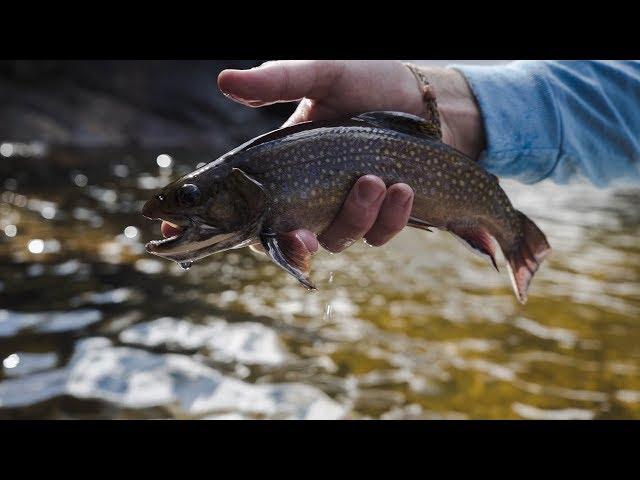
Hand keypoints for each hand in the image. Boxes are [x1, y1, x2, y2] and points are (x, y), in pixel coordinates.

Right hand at [217, 60, 483, 255]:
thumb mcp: (324, 73)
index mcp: (285, 166)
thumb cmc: (370, 80)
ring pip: (340, 238)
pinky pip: (380, 234)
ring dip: (357, 216)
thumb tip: (224, 81)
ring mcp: (347, 208)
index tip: (191, 237)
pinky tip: (404, 189)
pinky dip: (391, 217)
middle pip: (291, 237)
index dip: (223, 225)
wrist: (428, 99)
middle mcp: (312, 194)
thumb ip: (279, 80)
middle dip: (296, 246)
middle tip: (303, 237)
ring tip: (376, 180)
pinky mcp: (382, 216)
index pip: (246, 204)